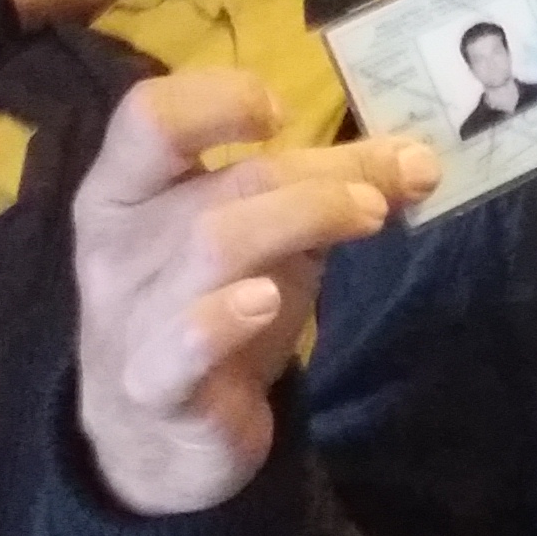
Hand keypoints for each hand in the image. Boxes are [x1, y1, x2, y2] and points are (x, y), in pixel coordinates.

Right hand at [70, 72, 437, 516]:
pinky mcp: (155, 384)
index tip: (283, 112)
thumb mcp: (262, 236)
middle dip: (318, 175)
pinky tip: (267, 302)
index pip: (149, 116)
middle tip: (393, 180)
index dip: (217, 99)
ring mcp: (130, 315)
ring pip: (214, 243)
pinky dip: (227, 315)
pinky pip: (186, 340)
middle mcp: (116, 243)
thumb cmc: (207, 305)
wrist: (156, 436)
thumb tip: (420, 158)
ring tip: (369, 218)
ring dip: (302, 218)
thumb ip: (326, 188)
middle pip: (221, 183)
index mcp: (126, 187)